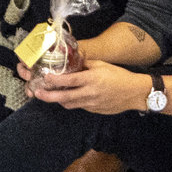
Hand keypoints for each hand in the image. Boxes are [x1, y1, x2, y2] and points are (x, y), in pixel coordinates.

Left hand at [26, 57, 142, 113]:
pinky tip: (69, 96)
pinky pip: (79, 106)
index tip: (45, 78)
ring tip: (49, 95)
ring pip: (70, 104)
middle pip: (65, 97)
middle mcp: (90, 93)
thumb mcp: (101, 65)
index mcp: (91, 79)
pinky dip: (72, 102)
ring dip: (59, 100)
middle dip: (49, 96)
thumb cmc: (118, 75)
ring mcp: (92, 104)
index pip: (69, 81)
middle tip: (37, 93)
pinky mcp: (94, 110)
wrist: (134, 93)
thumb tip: (72, 61)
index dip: (55, 80)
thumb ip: (85, 64)